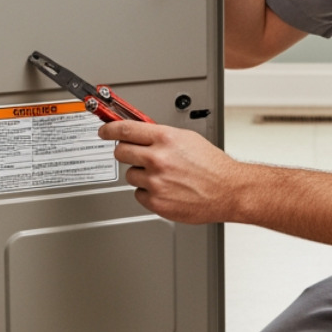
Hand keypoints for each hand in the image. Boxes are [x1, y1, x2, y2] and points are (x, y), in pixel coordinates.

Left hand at [98, 120, 243, 223]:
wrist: (228, 190)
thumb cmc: (212, 165)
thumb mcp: (188, 138)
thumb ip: (161, 135)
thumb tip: (141, 132)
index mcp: (165, 139)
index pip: (126, 129)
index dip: (109, 129)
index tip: (104, 131)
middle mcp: (158, 159)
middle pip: (121, 152)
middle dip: (126, 152)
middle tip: (135, 155)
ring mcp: (156, 182)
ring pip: (130, 175)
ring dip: (141, 175)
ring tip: (163, 176)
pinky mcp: (157, 202)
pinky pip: (139, 194)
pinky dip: (148, 193)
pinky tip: (165, 189)